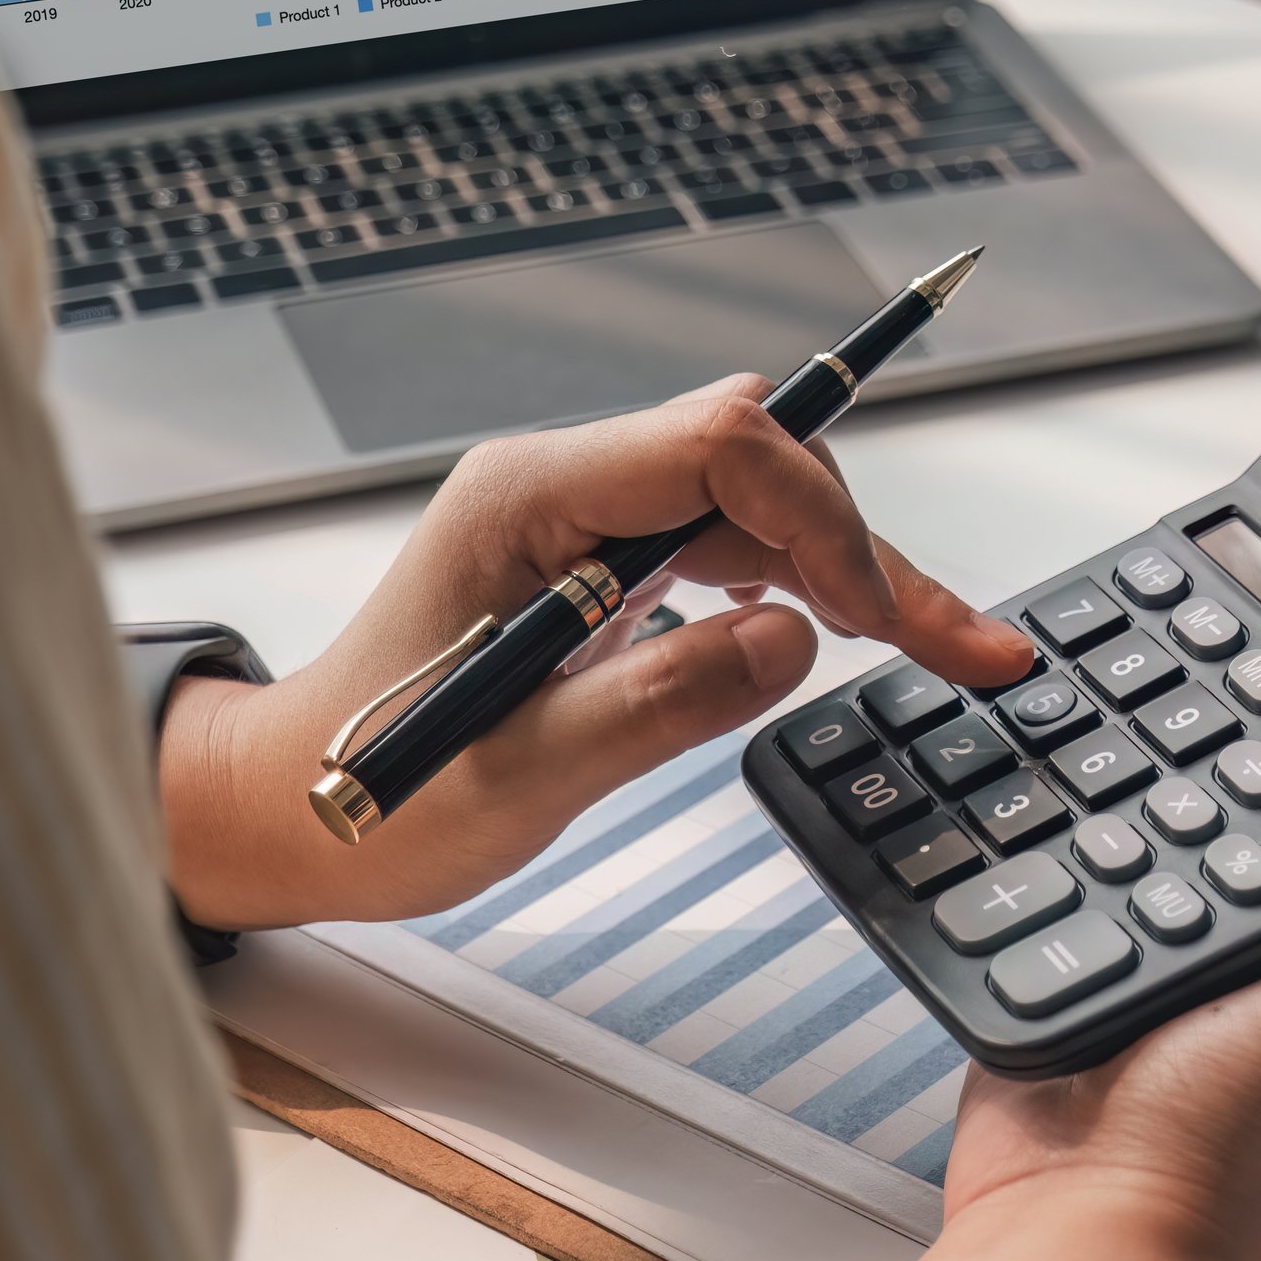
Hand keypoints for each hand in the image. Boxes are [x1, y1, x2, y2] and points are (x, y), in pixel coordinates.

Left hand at [159, 376, 1032, 929]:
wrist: (292, 817)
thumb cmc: (371, 799)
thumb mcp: (518, 773)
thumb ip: (656, 701)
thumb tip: (795, 638)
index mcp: (530, 498)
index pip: (718, 443)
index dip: (820, 519)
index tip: (875, 624)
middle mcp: (566, 489)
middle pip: (761, 467)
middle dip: (868, 548)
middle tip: (968, 646)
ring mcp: (588, 527)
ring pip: (763, 511)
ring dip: (859, 573)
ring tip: (960, 648)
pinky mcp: (605, 572)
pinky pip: (735, 553)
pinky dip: (811, 594)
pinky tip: (868, 640)